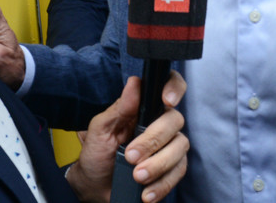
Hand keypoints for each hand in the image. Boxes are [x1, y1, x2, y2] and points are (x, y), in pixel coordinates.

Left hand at [67, 74, 188, 202]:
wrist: (95, 185)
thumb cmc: (97, 153)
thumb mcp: (101, 129)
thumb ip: (119, 108)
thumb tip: (134, 83)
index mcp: (144, 109)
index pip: (169, 87)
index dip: (174, 88)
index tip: (167, 100)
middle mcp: (161, 124)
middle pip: (175, 121)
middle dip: (153, 140)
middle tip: (132, 156)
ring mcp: (169, 147)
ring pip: (180, 148)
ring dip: (158, 165)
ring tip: (137, 176)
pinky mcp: (172, 169)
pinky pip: (178, 173)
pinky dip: (162, 184)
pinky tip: (146, 192)